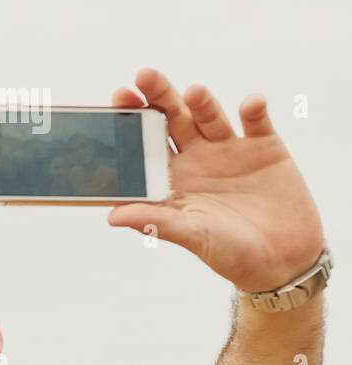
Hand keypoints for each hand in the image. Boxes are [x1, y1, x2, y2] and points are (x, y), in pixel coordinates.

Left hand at [106, 68, 324, 292]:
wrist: (280, 260)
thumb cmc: (229, 254)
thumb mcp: (190, 236)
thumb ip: (155, 221)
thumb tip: (112, 216)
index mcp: (172, 181)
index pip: (147, 146)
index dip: (132, 124)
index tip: (117, 101)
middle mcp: (198, 159)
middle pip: (175, 120)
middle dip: (160, 98)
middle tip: (144, 76)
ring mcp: (230, 150)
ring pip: (211, 116)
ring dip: (202, 102)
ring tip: (193, 92)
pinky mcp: (265, 146)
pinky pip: (257, 121)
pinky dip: (253, 110)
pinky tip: (250, 104)